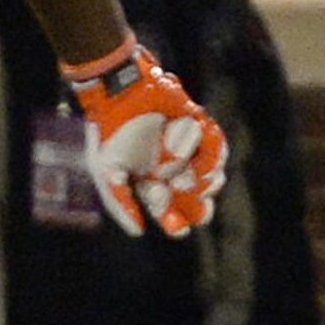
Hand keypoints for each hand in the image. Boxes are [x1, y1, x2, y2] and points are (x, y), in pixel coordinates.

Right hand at [63, 40, 226, 238]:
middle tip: (197, 206)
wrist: (123, 93)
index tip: (179, 230)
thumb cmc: (110, 132)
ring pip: (212, 177)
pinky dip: (207, 149)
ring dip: (200, 174)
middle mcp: (173, 172)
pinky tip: (187, 140)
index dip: (174, 222)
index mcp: (149, 183)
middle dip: (198, 207)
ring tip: (180, 162)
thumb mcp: (106, 171)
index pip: (167, 211)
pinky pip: (217, 150)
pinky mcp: (203, 134)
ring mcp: (190, 153)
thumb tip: (137, 232)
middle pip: (198, 200)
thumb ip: (119, 202)